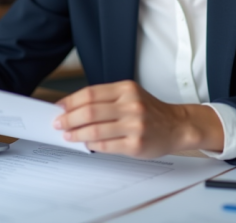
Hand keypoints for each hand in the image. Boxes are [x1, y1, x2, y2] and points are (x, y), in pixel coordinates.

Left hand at [53, 80, 222, 157]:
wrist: (177, 126)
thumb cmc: (150, 111)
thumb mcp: (130, 95)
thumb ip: (105, 99)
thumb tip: (73, 108)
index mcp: (126, 89)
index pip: (90, 93)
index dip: (70, 101)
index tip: (59, 108)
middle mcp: (131, 105)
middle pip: (90, 111)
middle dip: (68, 118)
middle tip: (57, 123)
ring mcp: (134, 126)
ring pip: (95, 130)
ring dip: (76, 134)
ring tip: (68, 135)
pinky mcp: (136, 144)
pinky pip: (106, 145)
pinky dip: (91, 145)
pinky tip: (86, 144)